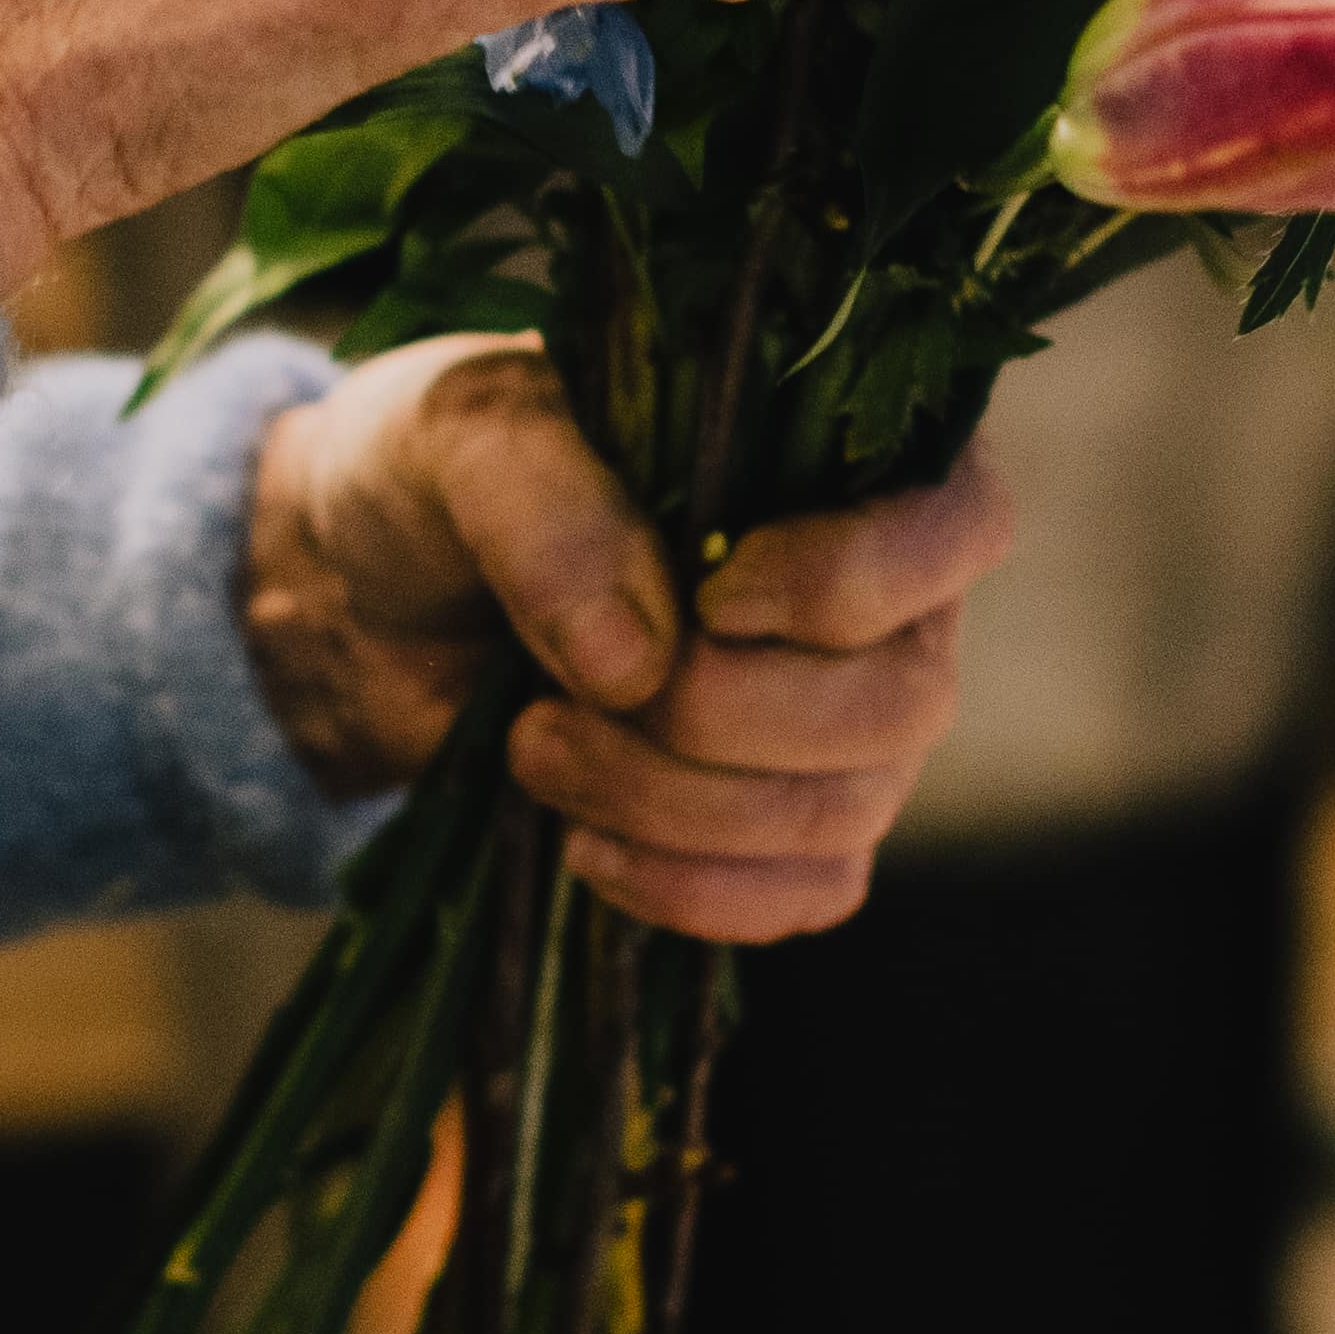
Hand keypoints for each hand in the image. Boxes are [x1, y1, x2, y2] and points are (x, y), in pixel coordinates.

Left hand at [243, 339, 1011, 947]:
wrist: (376, 595)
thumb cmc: (447, 474)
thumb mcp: (462, 437)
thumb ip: (546, 505)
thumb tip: (639, 660)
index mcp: (846, 455)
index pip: (958, 525)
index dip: (852, 582)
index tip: (712, 594)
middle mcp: (887, 597)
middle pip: (899, 703)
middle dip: (716, 721)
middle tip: (556, 703)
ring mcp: (850, 724)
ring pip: (842, 813)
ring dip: (675, 808)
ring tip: (536, 751)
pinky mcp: (788, 826)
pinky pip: (809, 895)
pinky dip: (694, 891)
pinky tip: (586, 848)